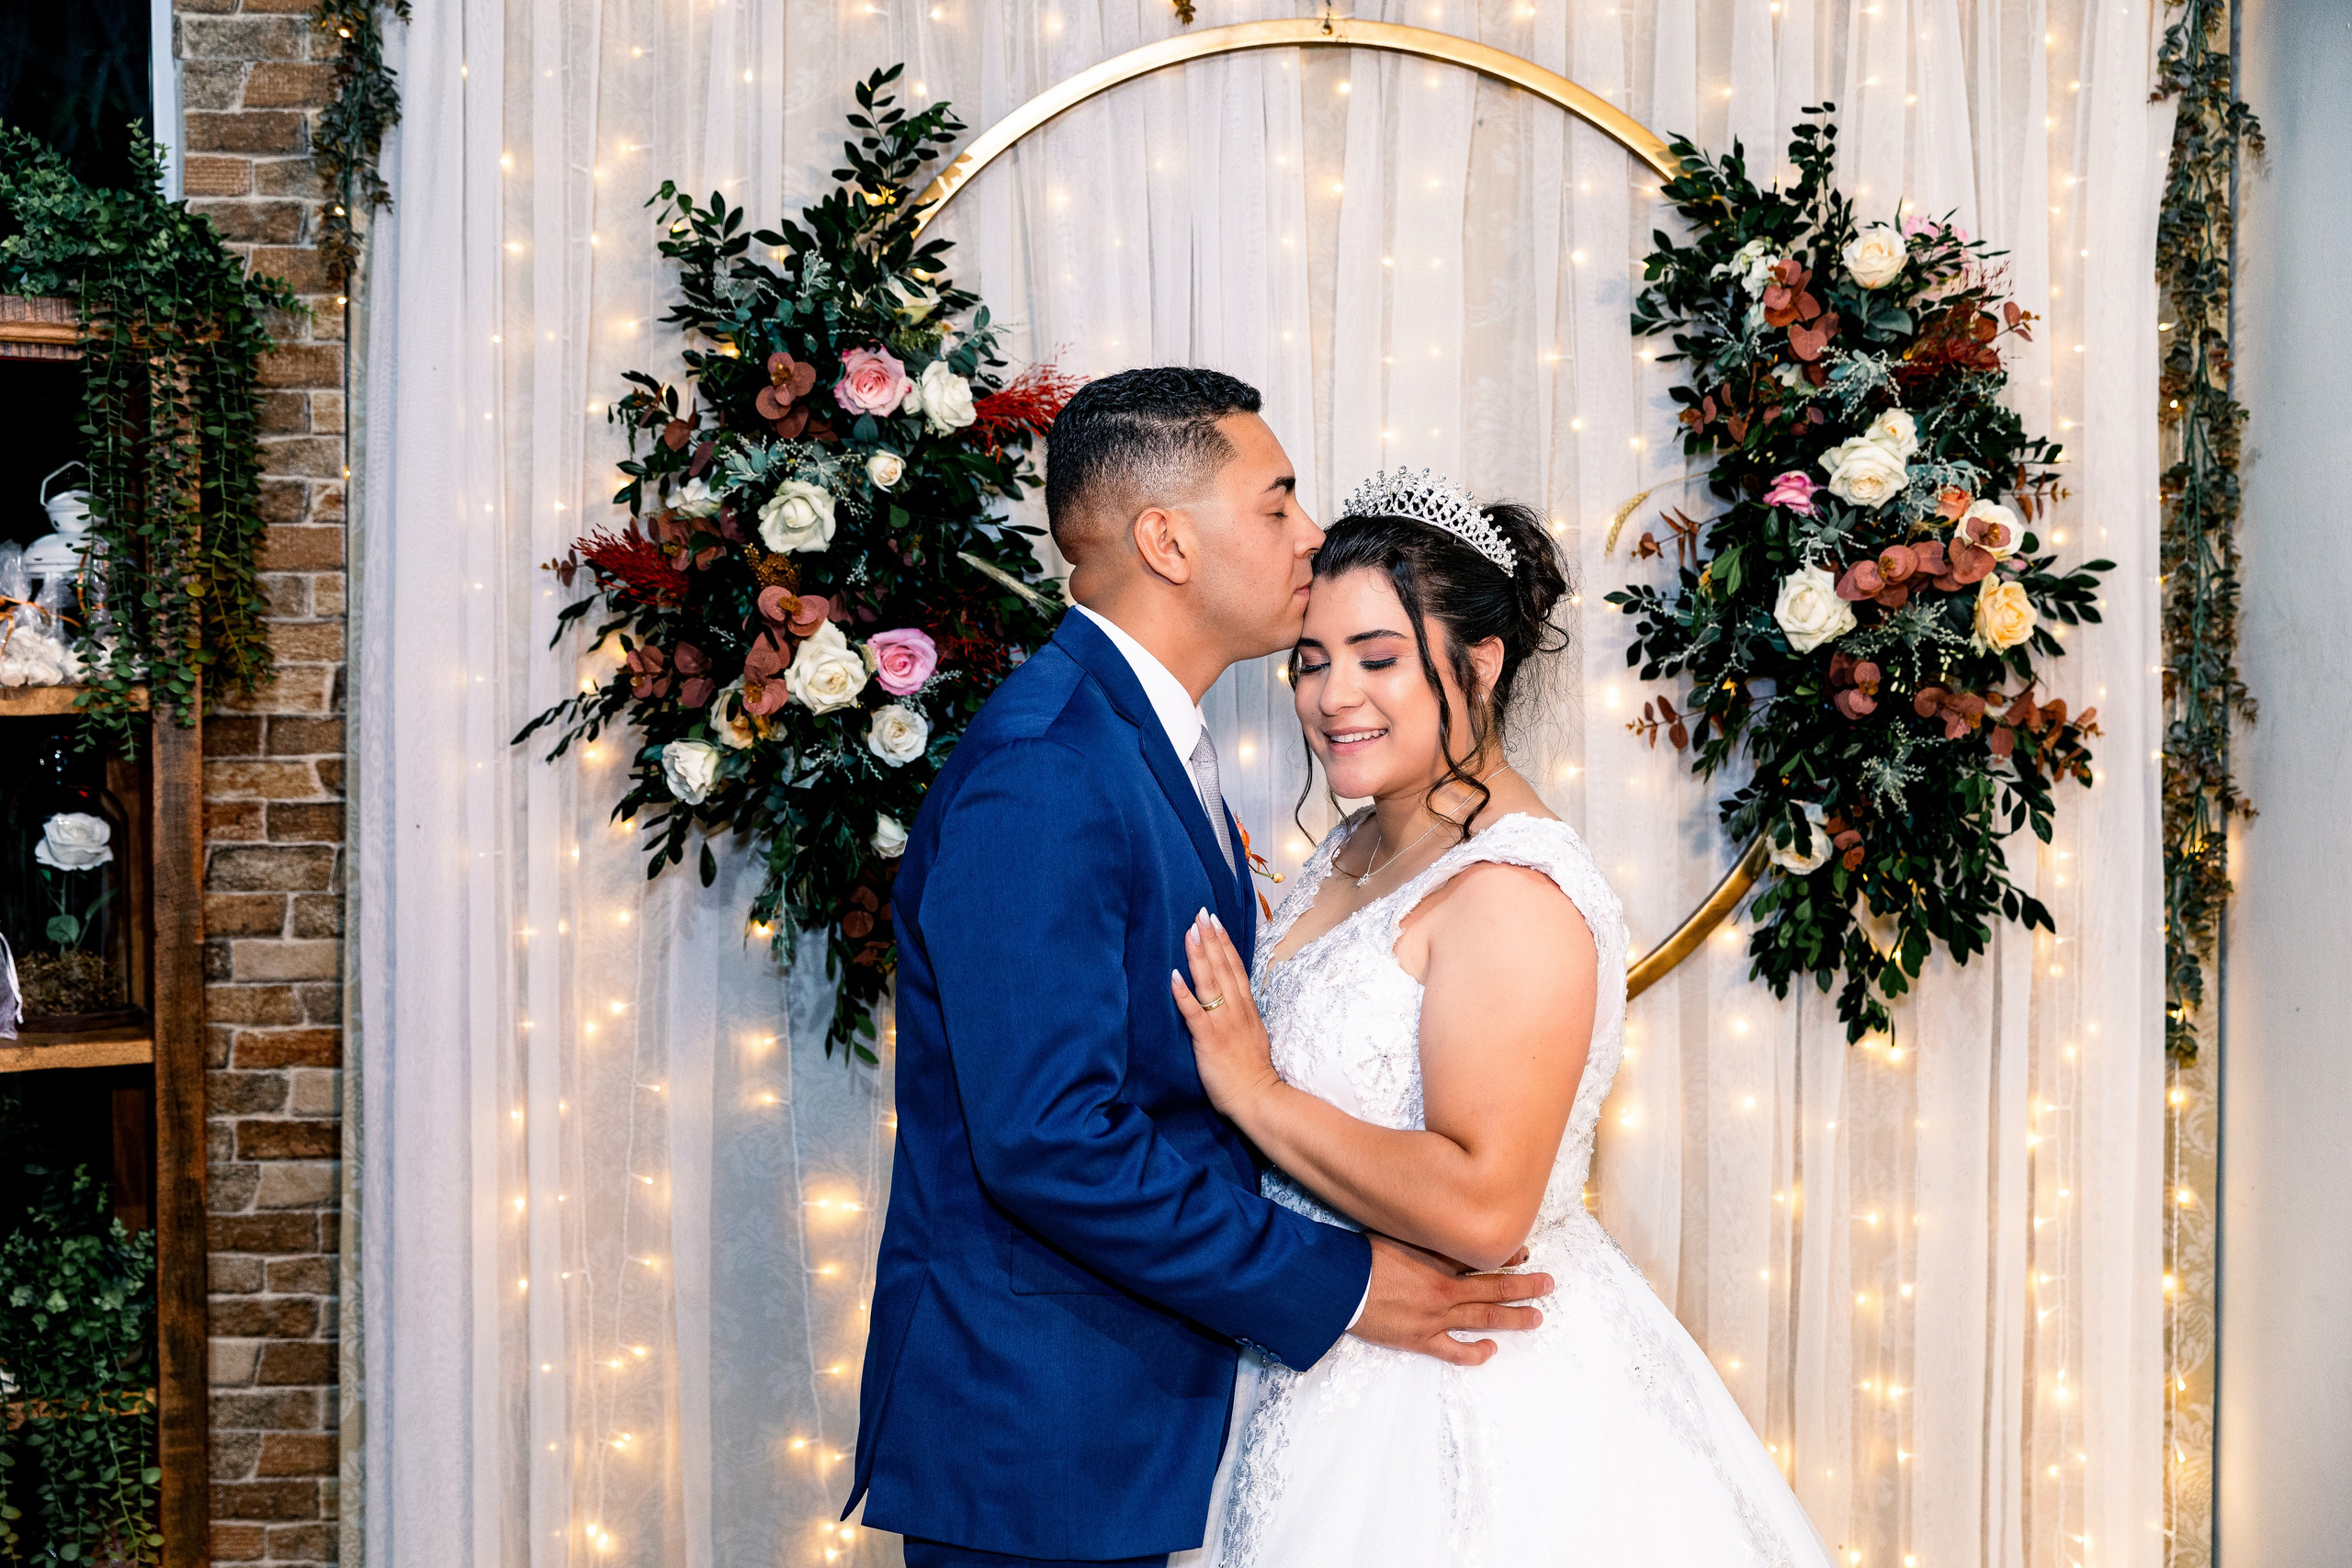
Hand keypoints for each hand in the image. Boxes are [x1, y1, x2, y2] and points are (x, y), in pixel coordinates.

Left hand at [1170, 909, 1279, 1119]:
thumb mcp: (1254, 1035)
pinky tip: (1174, 976)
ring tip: (1190, 931)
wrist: (1259, 1098)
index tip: (1215, 922)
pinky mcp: (1209, 1040)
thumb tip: (1233, 1001)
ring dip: (1199, 956)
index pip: (1236, 969)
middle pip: (1223, 967)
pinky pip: (1195, 1013)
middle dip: (1211, 938)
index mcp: (1247, 1009)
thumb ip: (1242, 1015)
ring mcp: (1224, 1024)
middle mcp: (1237, 1010)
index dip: (1224, 943)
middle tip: (1201, 912)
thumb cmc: (1252, 1072)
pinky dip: (1184, 993)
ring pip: (1211, 983)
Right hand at [1348, 1234, 1551, 1366]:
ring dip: (1513, 1318)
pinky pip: (1455, 1351)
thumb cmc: (1362, 1256)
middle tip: (1547, 1285)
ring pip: (1484, 1318)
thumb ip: (1421, 1231)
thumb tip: (1442, 1220)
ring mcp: (1436, 1316)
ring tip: (1536, 1318)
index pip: (1481, 1258)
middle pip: (1493, 1287)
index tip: (1525, 1255)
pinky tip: (1491, 1350)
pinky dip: (1475, 1353)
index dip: (1506, 1257)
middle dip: (1524, 1286)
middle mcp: (1444, 1288)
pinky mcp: (1421, 1339)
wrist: (1340, 1285)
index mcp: (1438, 1260)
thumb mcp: (1396, 1233)